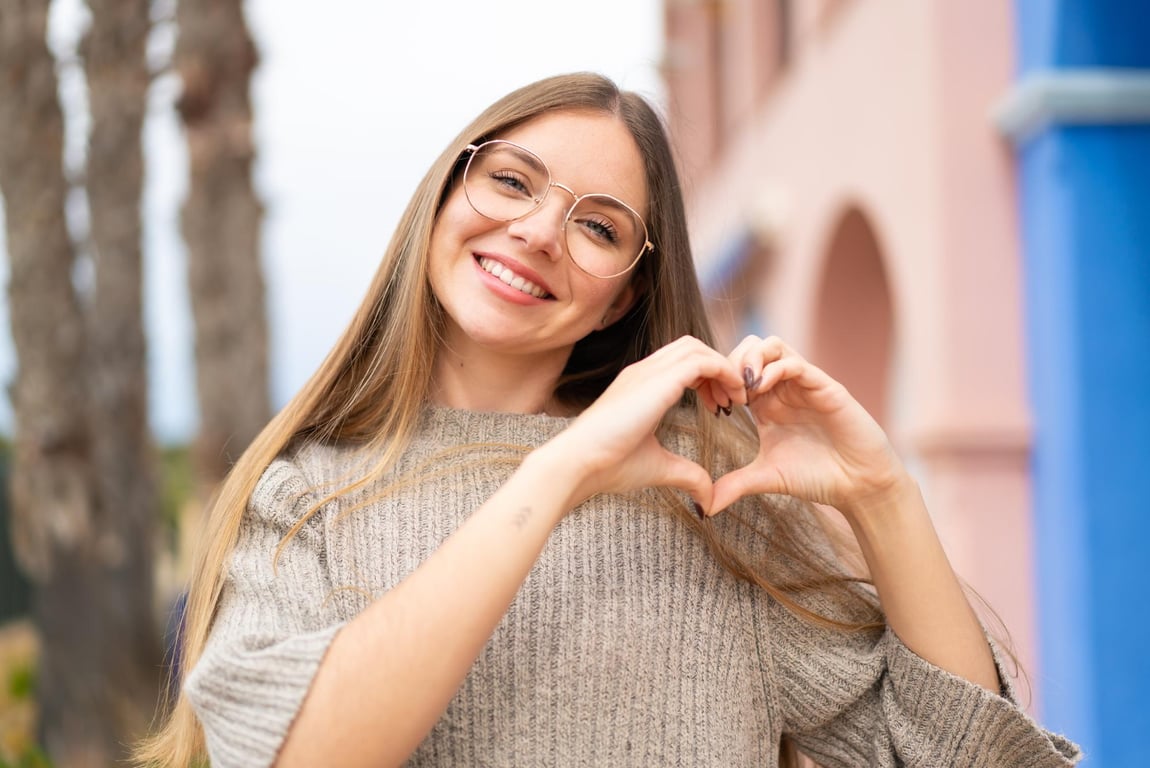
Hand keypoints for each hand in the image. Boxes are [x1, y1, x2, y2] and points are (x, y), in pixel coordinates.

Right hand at [544, 336, 745, 508]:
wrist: (579, 463)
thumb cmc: (607, 465)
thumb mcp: (658, 467)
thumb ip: (687, 475)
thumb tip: (708, 499)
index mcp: (639, 386)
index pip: (680, 362)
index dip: (707, 378)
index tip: (719, 407)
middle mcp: (643, 372)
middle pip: (690, 347)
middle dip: (717, 368)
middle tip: (730, 402)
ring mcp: (648, 372)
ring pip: (696, 348)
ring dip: (723, 368)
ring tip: (734, 399)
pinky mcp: (656, 380)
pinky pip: (701, 360)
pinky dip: (723, 372)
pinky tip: (731, 398)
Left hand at [709, 336, 906, 517]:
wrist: (859, 486)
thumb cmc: (817, 477)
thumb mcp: (766, 478)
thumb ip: (735, 485)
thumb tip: (705, 506)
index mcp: (766, 403)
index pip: (734, 369)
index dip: (718, 380)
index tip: (713, 405)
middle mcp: (783, 388)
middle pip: (749, 347)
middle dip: (730, 364)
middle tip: (726, 395)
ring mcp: (804, 384)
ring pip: (771, 345)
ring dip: (750, 359)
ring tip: (742, 389)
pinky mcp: (825, 387)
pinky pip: (796, 363)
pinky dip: (773, 369)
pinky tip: (760, 391)